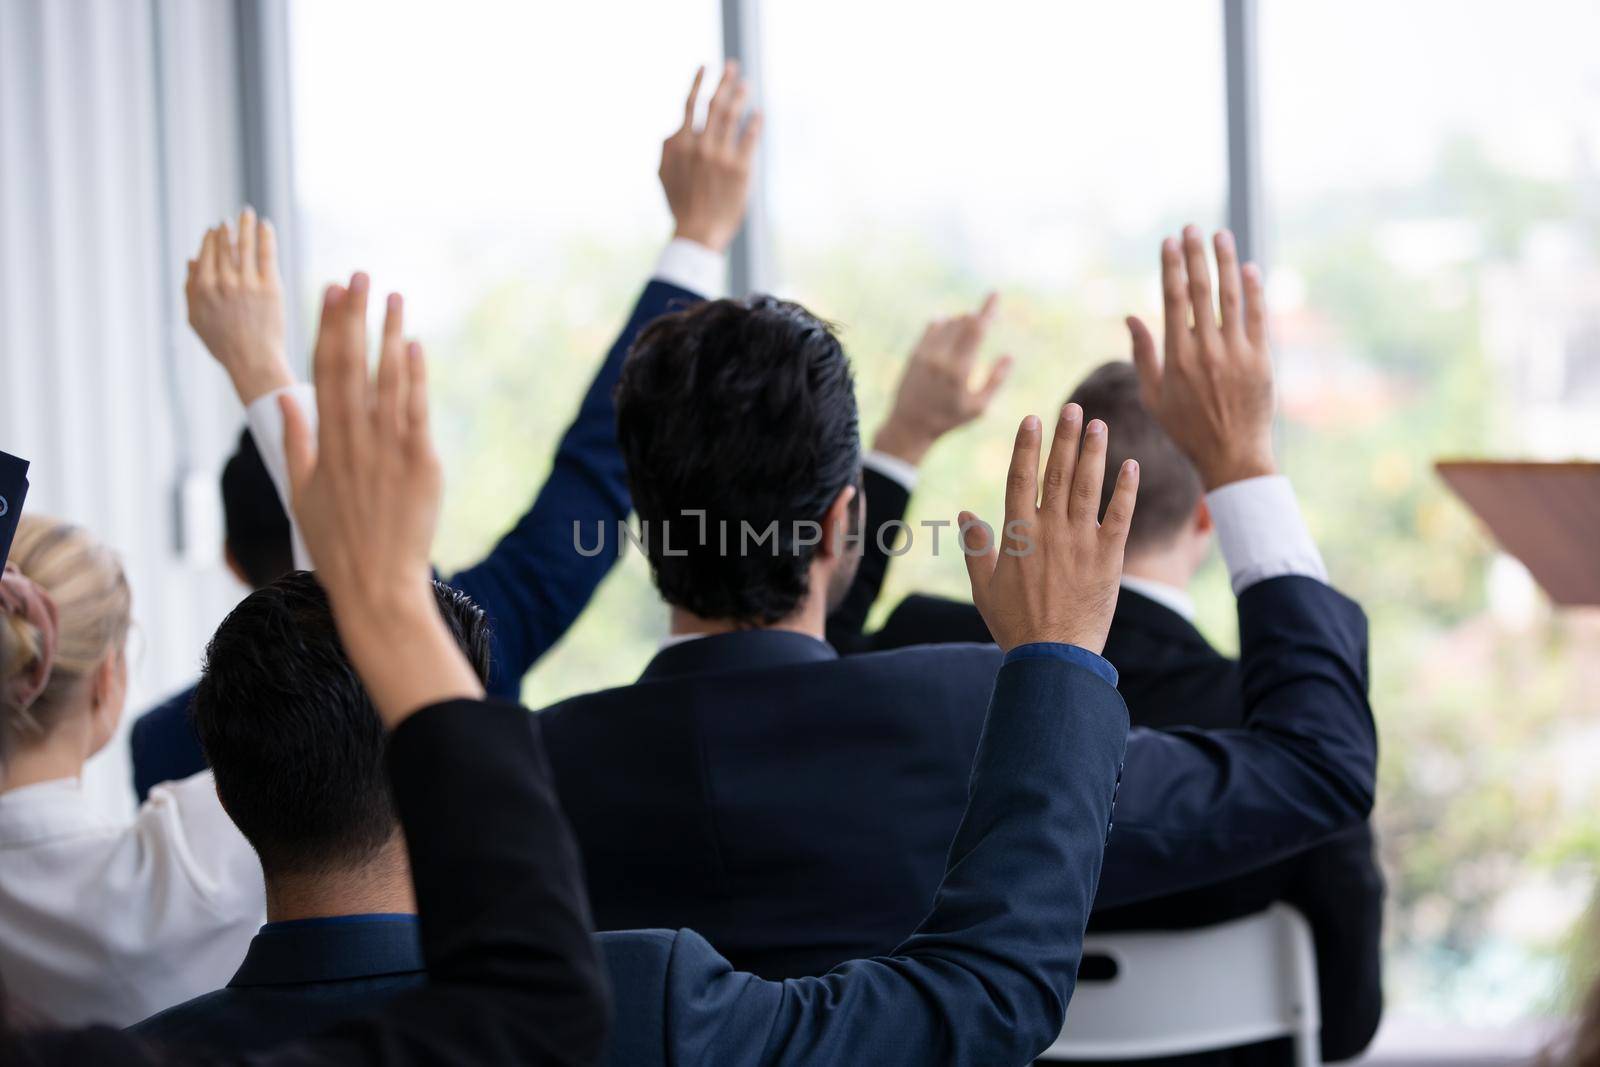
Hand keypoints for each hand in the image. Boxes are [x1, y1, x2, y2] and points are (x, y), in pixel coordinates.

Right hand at [185, 206, 292, 404]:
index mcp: (202, 288)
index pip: (206, 253)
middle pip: (225, 246)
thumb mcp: (196, 318)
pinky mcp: (270, 287)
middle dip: (227, 229)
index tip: (215, 229)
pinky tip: (266, 226)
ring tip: (248, 213)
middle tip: (231, 219)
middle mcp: (223, 282)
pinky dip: (265, 237)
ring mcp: (247, 283)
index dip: (211, 239)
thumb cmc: (223, 343)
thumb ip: (190, 288)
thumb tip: (191, 259)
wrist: (252, 360)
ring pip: (245, 245)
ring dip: (246, 225)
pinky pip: (266, 254)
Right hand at [281, 274, 482, 724]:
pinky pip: (417, 410)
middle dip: (353, 316)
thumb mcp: (301, 493)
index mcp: (323, 444)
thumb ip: (297, 443)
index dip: (325, 327)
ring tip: (393, 295)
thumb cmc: (337, 545)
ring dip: (389, 333)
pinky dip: (416, 375)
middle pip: (350, 365)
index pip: (321, 372)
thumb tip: (286, 401)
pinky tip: (414, 344)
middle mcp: (353, 440)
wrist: (377, 587)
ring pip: (387, 379)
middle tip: (358, 273)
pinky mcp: (421, 463)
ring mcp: (388, 450)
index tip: (328, 290)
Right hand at [659, 61, 761, 252]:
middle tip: (733, 67)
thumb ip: (667, 148)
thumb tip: (674, 129)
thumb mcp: (663, 174)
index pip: (691, 104)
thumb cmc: (681, 205)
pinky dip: (754, 124)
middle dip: (724, 82)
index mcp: (681, 144)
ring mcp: (721, 156)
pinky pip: (749, 139)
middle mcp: (701, 145)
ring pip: (732, 117)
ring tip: (746, 85)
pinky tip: (758, 114)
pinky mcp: (740, 169)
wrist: (698, 232)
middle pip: (715, 104)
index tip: (706, 67)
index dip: (699, 82)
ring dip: (740, 97)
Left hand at [873, 295, 1012, 466]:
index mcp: (959, 371)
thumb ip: (995, 381)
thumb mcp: (978, 408)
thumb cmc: (949, 419)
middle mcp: (940, 358)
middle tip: (983, 320)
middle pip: (962, 322)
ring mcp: (925, 354)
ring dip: (961, 321)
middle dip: (976, 317)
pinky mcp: (914, 353)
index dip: (987, 310)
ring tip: (967, 335)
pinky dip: (943, 323)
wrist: (910, 425)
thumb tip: (1009, 356)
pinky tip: (948, 324)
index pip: (976, 331)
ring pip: (948, 323)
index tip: (995, 293)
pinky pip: (932, 327)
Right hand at [959, 405, 1138, 653]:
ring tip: (1099, 424)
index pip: (1020, 477)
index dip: (1026, 446)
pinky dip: (1126, 490)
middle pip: (1057, 472)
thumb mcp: (983, 587)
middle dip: (1065, 437)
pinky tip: (1131, 466)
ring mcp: (1081, 541)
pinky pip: (1120, 516)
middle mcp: (1050, 529)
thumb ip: (975, 547)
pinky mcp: (1108, 557)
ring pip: (1088, 486)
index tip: (1032, 419)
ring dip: (1094, 452)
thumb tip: (965, 514)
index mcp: (1018, 533)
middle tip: (1074, 408)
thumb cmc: (1014, 624)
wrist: (1053, 655)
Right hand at [1127, 226, 1275, 489]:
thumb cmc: (1187, 429)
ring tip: (1220, 236)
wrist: (1231, 455)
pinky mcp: (1261, 359)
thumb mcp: (1153, 396)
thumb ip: (1143, 354)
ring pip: (1231, 297)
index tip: (1169, 242)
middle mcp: (1206, 350)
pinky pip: (1258, 317)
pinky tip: (1249, 268)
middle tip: (1192, 228)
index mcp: (1177, 357)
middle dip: (1196, 255)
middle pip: (1201, 291)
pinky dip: (1254, 290)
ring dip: (1225, 262)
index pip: (1174, 300)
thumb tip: (1131, 316)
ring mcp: (1236, 353)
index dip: (1172, 267)